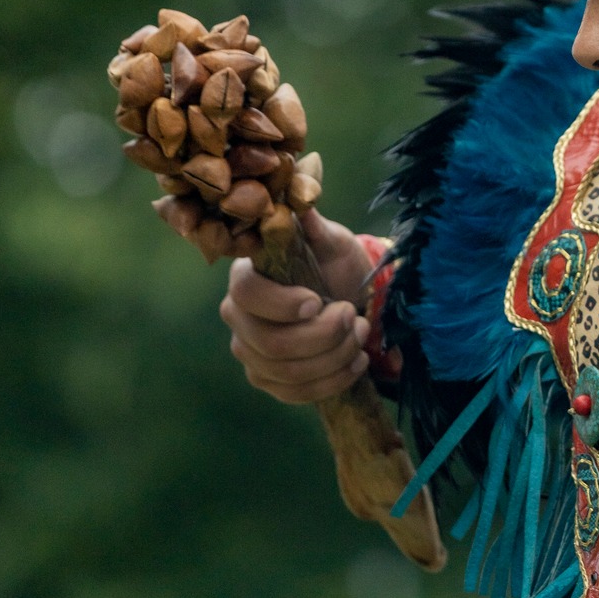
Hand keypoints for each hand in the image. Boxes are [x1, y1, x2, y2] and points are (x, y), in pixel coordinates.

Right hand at [220, 210, 374, 404]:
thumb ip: (317, 227)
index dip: (279, 303)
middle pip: (268, 342)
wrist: (350, 298)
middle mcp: (238, 317)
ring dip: (333, 357)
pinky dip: (333, 381)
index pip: (246, 294)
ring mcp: (250, 352)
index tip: (316, 300)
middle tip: (354, 318)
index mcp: (246, 276)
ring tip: (360, 334)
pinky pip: (296, 394)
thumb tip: (303, 203)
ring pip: (286, 372)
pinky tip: (356, 362)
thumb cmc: (335, 265)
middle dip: (321, 336)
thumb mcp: (333, 242)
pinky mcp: (268, 380)